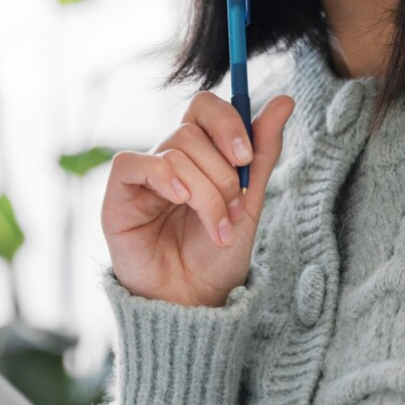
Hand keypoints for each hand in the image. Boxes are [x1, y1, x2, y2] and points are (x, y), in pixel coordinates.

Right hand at [100, 90, 294, 307]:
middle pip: (193, 130)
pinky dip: (164, 178)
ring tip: (216, 229)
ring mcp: (143, 177)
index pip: (205, 108)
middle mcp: (169, 159)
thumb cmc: (217, 257)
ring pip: (175, 152)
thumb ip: (262, 152)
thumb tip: (285, 100)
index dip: (228, 122)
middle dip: (223, 172)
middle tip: (235, 209)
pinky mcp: (118, 196)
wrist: (195, 304)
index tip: (246, 157)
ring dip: (206, 192)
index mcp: (199, 154)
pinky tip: (180, 202)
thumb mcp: (249, 202)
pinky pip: (133, 163)